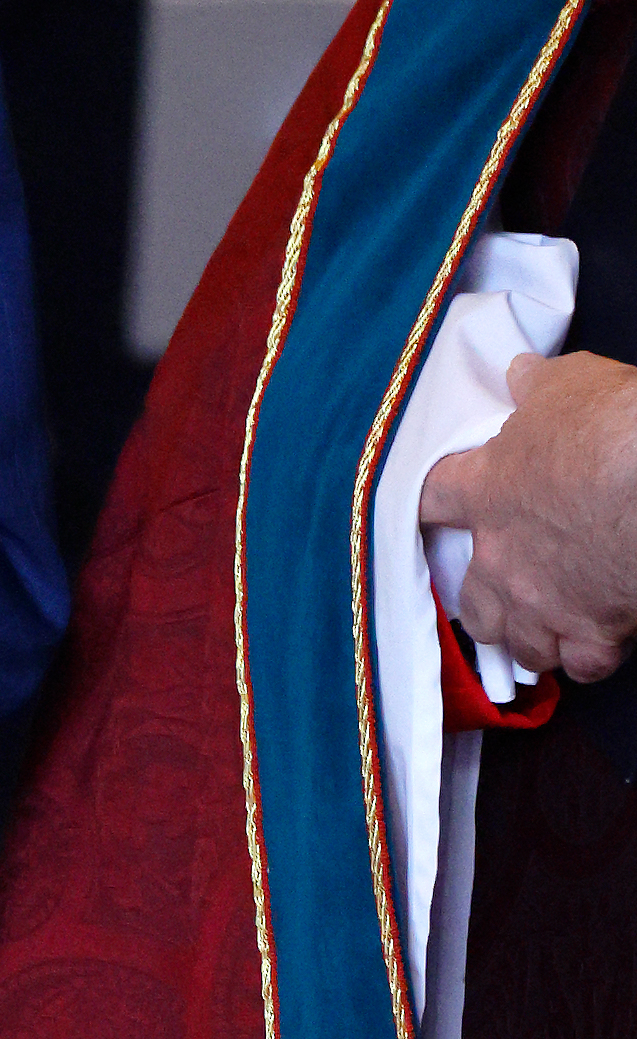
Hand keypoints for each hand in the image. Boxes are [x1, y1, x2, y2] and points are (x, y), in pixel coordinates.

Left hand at [420, 349, 636, 683]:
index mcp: (486, 492)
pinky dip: (587, 656)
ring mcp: (542, 604)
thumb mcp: (569, 384)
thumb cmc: (608, 426)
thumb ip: (536, 385)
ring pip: (519, 643)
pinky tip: (599, 643)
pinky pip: (580, 665)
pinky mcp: (591, 633)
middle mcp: (502, 559)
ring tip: (549, 624)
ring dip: (531, 635)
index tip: (434, 506)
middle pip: (472, 601)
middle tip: (510, 586)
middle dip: (488, 600)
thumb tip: (520, 374)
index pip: (432, 499)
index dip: (430, 503)